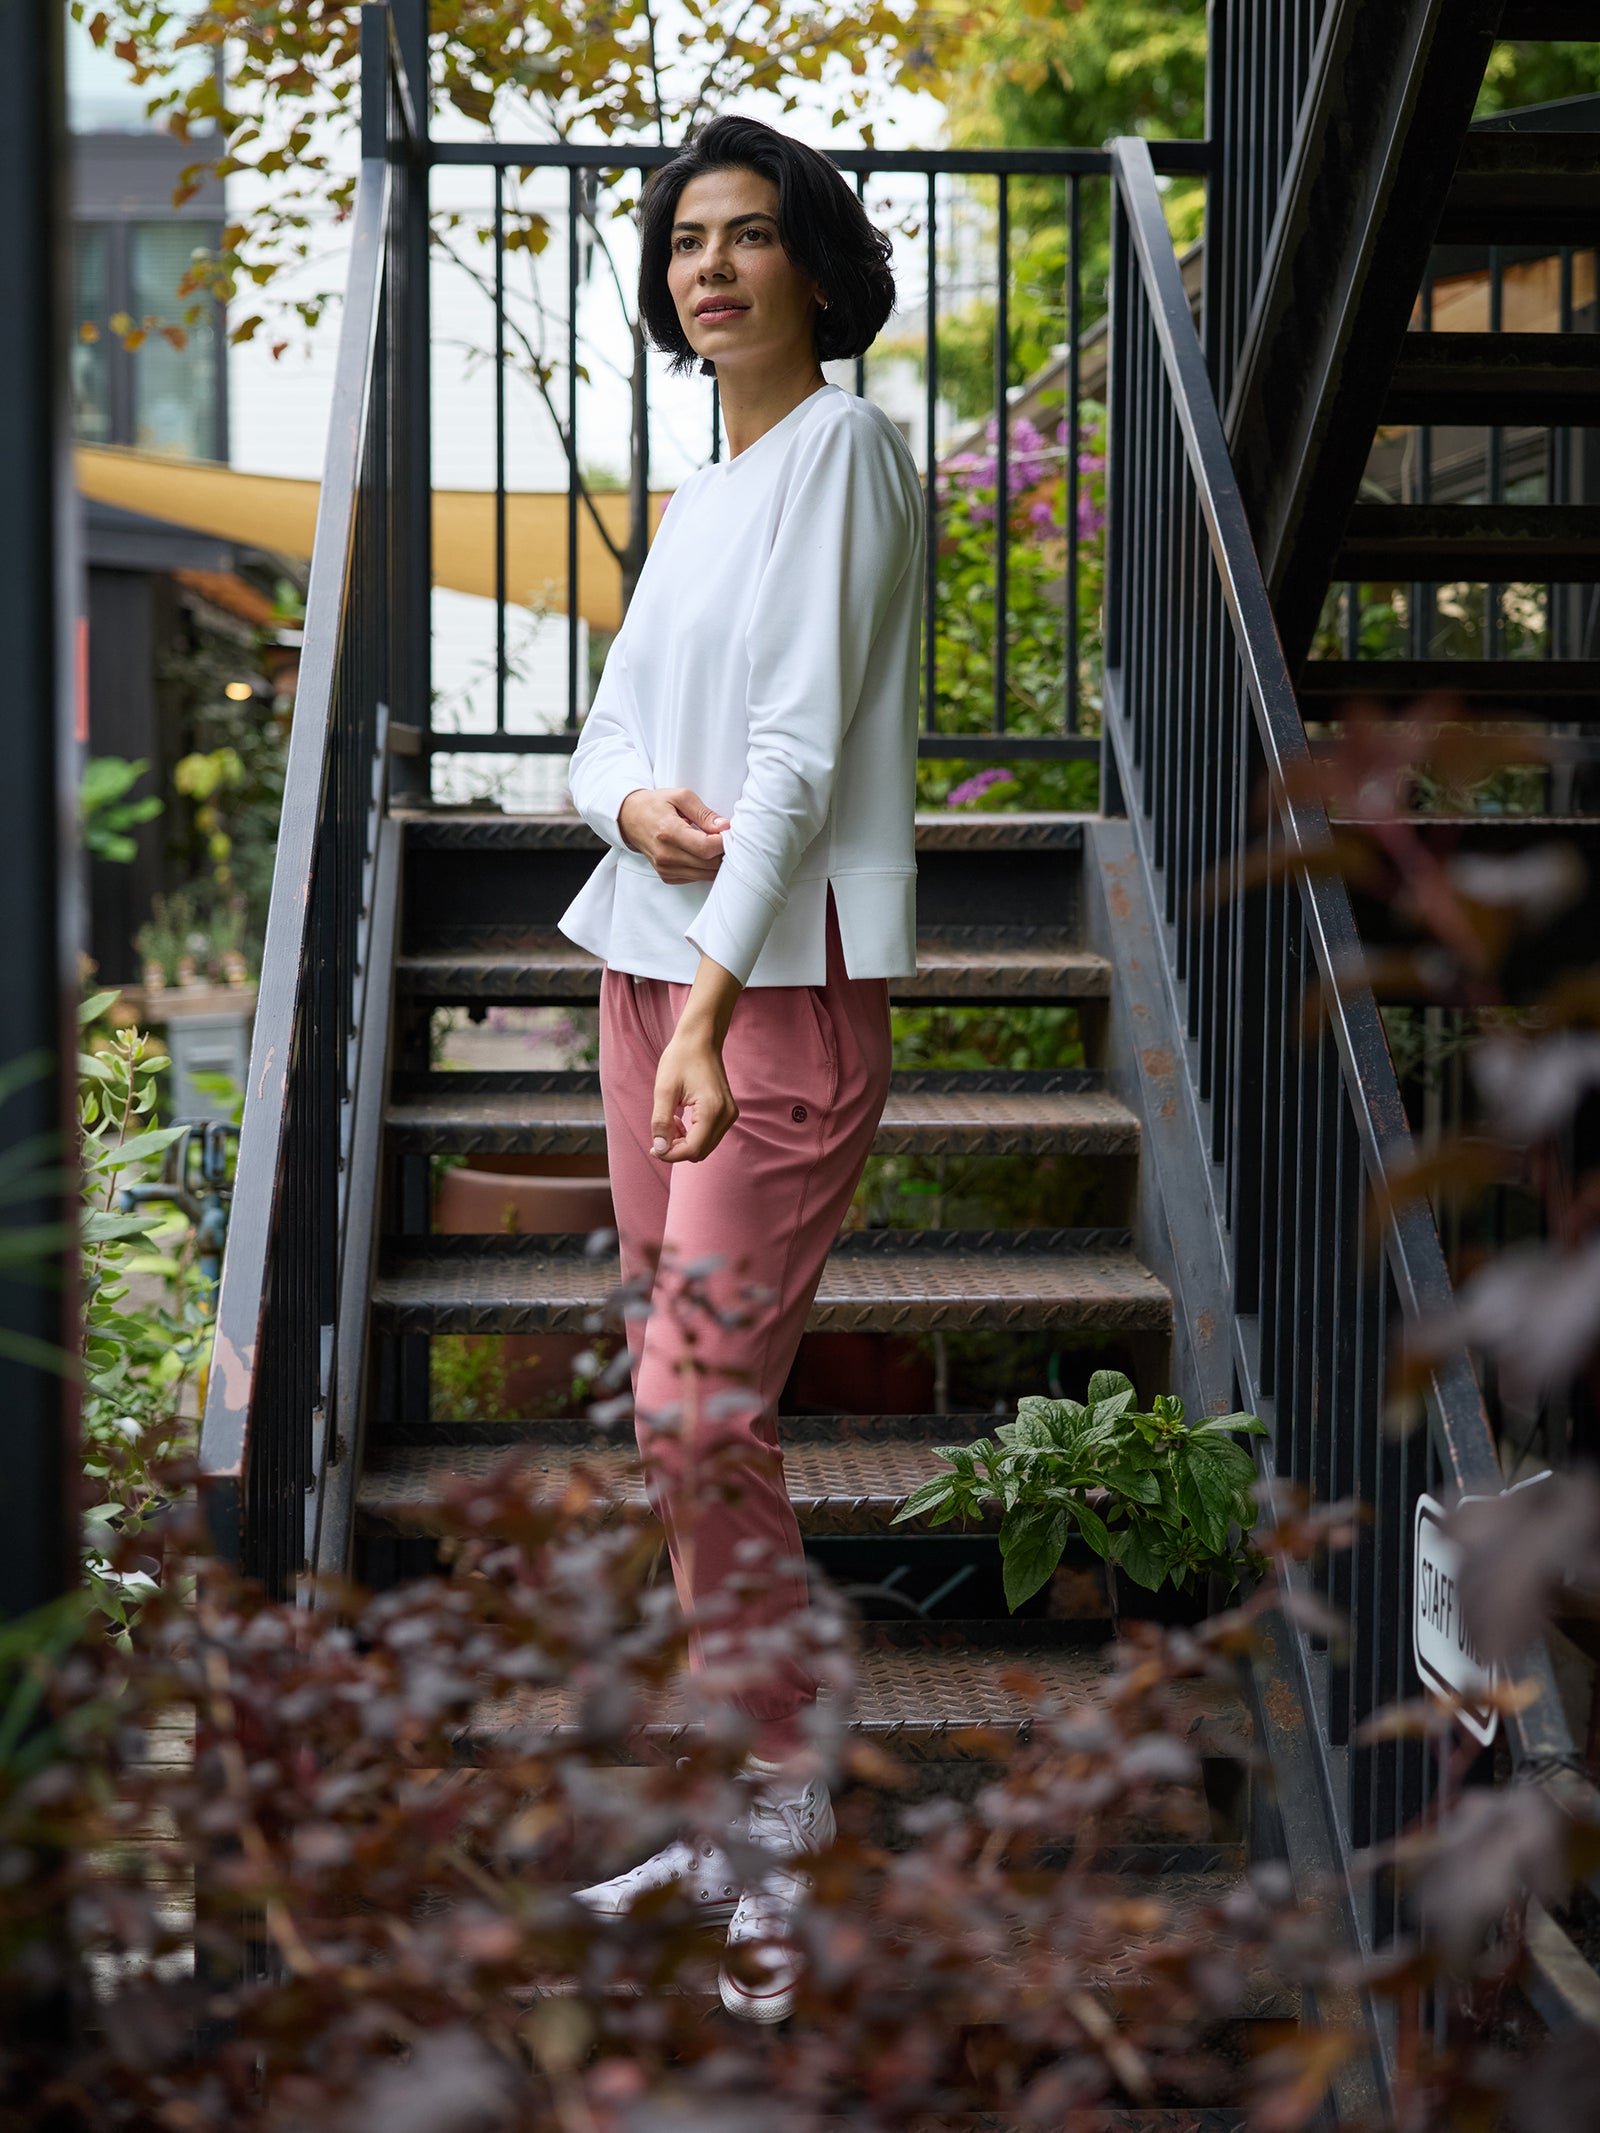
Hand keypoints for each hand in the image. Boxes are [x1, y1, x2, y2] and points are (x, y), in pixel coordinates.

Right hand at [617, 786, 729, 884]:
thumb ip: (704, 813)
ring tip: (712, 844)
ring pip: (705, 875)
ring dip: (715, 861)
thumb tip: (724, 826)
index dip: (723, 841)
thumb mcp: (681, 797)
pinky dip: (704, 868)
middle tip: (723, 837)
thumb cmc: (655, 805)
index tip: (726, 832)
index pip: (706, 848)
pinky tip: (700, 853)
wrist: (629, 818)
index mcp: (669, 832)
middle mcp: (666, 855)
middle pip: (709, 864)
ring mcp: (665, 868)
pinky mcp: (667, 876)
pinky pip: (696, 878)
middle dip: (723, 852)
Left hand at [651, 1023, 737, 1162]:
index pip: (692, 1150)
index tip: (653, 1147)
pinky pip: (709, 1136)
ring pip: (704, 1147)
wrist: (700, 1040)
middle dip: (676, 1148)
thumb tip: (660, 1149)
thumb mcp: (664, 1090)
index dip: (670, 1154)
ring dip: (684, 1142)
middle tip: (660, 1129)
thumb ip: (661, 1122)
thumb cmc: (680, 1059)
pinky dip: (692, 1135)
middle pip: (699, 1152)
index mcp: (712, 1111)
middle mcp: (726, 1116)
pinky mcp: (727, 1113)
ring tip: (671, 1120)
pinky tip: (680, 1118)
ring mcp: (730, 1115)